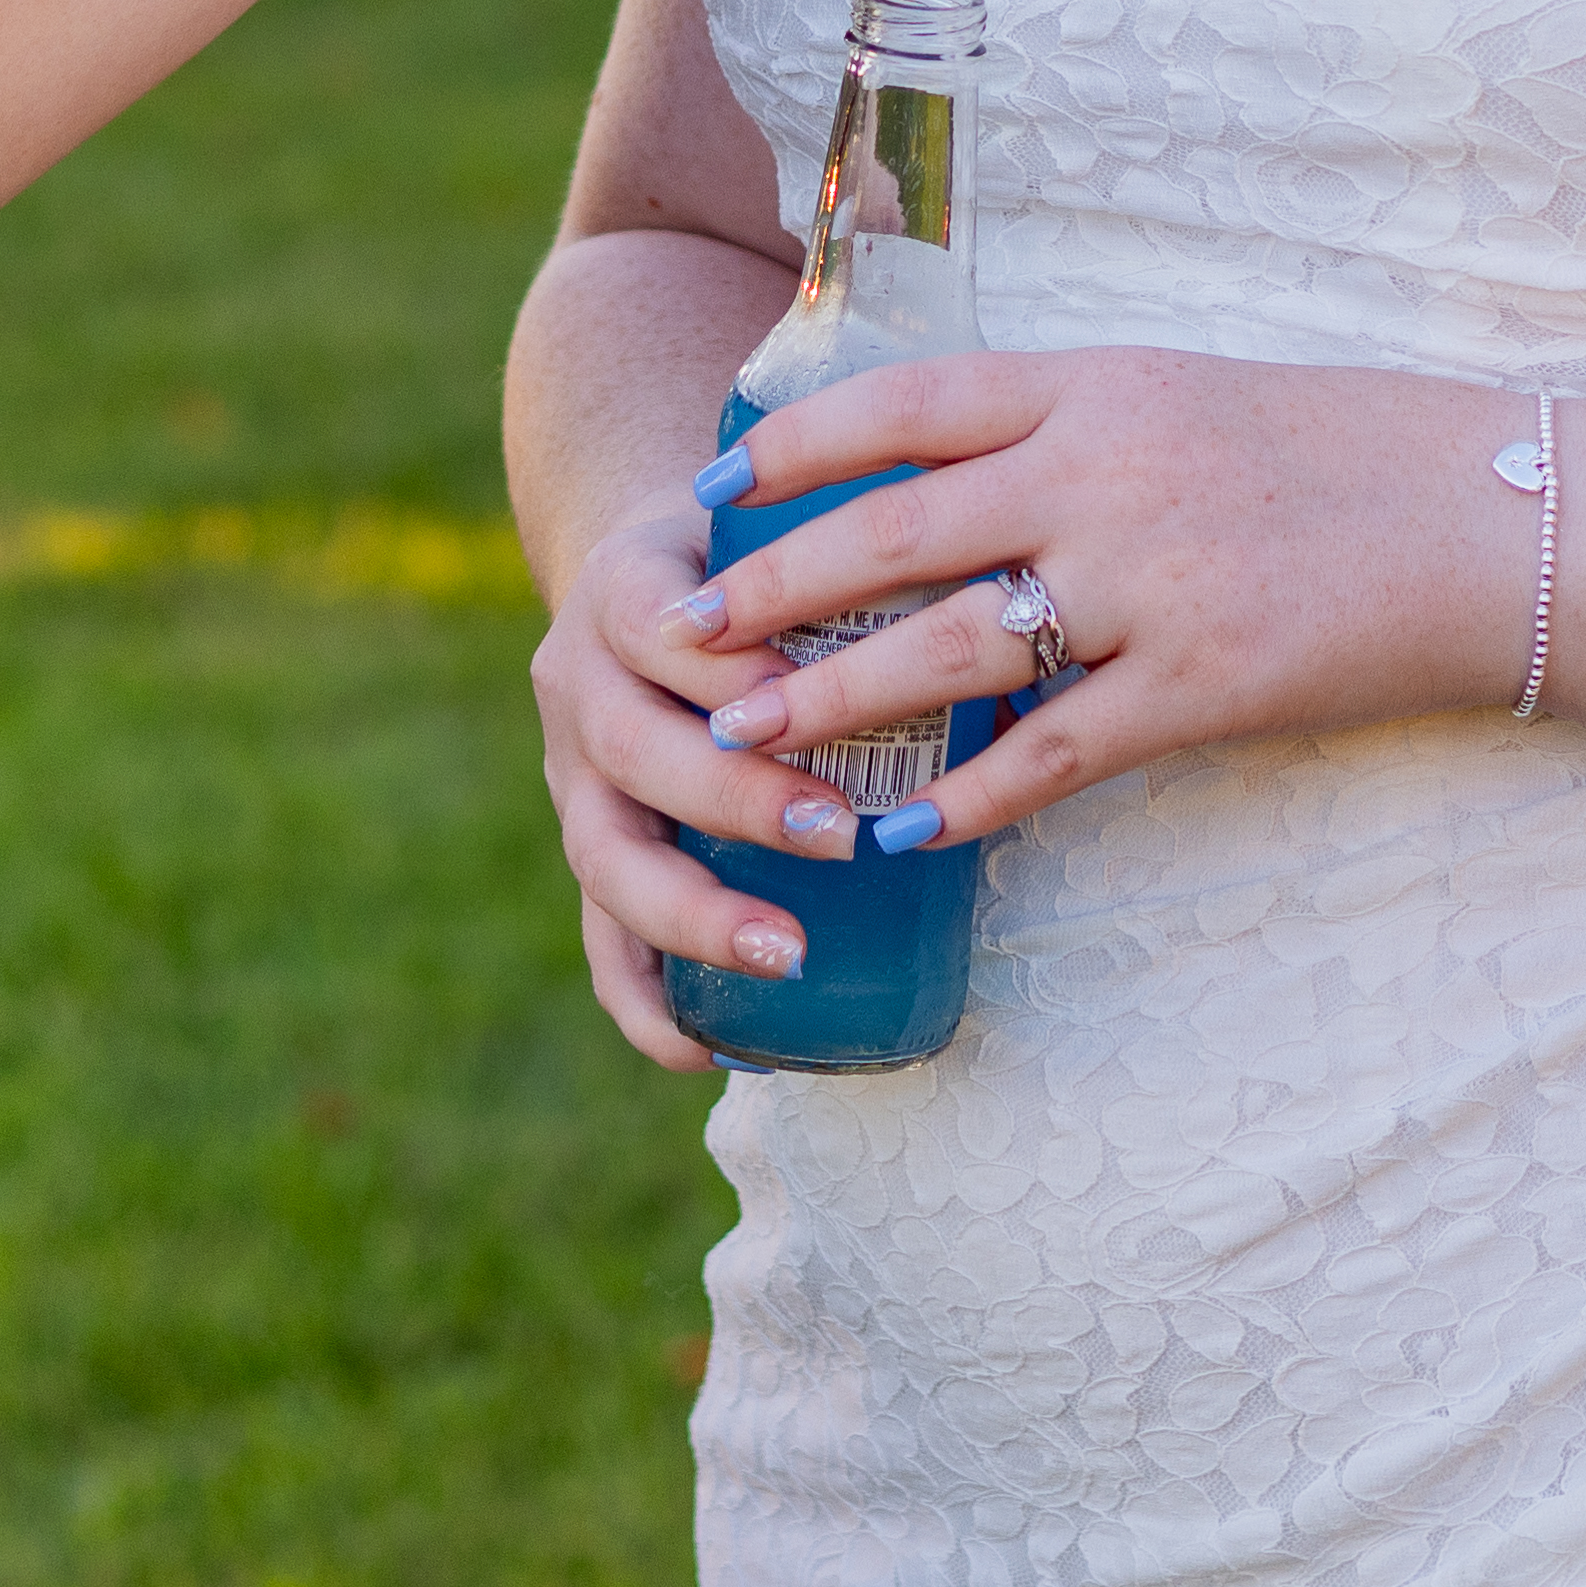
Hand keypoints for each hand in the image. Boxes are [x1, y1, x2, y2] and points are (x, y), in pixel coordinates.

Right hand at [531, 484, 876, 1074]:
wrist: (651, 585)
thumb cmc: (751, 568)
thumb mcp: (784, 538)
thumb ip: (862, 572)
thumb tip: (1014, 630)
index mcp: (625, 595)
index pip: (660, 625)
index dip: (729, 671)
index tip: (816, 696)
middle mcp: (577, 685)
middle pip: (632, 748)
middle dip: (733, 797)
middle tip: (837, 835)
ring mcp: (571, 778)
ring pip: (602, 857)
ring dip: (693, 912)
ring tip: (788, 953)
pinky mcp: (588, 849)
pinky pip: (598, 939)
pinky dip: (644, 1000)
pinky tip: (708, 1049)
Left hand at [669, 346, 1540, 856]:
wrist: (1502, 517)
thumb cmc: (1346, 451)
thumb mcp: (1193, 398)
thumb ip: (1075, 429)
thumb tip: (958, 471)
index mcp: (1099, 384)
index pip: (904, 403)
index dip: (791, 451)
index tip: (710, 495)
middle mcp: (1107, 471)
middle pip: (895, 529)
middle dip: (773, 591)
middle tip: (682, 640)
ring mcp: (1153, 580)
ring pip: (949, 646)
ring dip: (833, 701)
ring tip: (745, 743)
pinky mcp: (1204, 684)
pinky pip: (1054, 751)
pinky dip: (967, 794)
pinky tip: (902, 827)